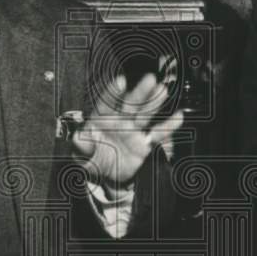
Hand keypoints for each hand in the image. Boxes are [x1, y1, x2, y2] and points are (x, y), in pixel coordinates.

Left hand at [71, 72, 183, 195]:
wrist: (104, 176)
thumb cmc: (90, 159)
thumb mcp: (80, 154)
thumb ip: (81, 145)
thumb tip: (79, 138)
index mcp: (101, 119)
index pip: (107, 102)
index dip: (114, 92)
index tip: (121, 81)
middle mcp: (119, 121)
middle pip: (130, 104)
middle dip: (140, 92)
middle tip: (150, 80)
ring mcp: (133, 131)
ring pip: (145, 114)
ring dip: (154, 103)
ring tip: (163, 90)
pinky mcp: (144, 144)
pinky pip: (157, 134)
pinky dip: (168, 126)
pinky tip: (177, 117)